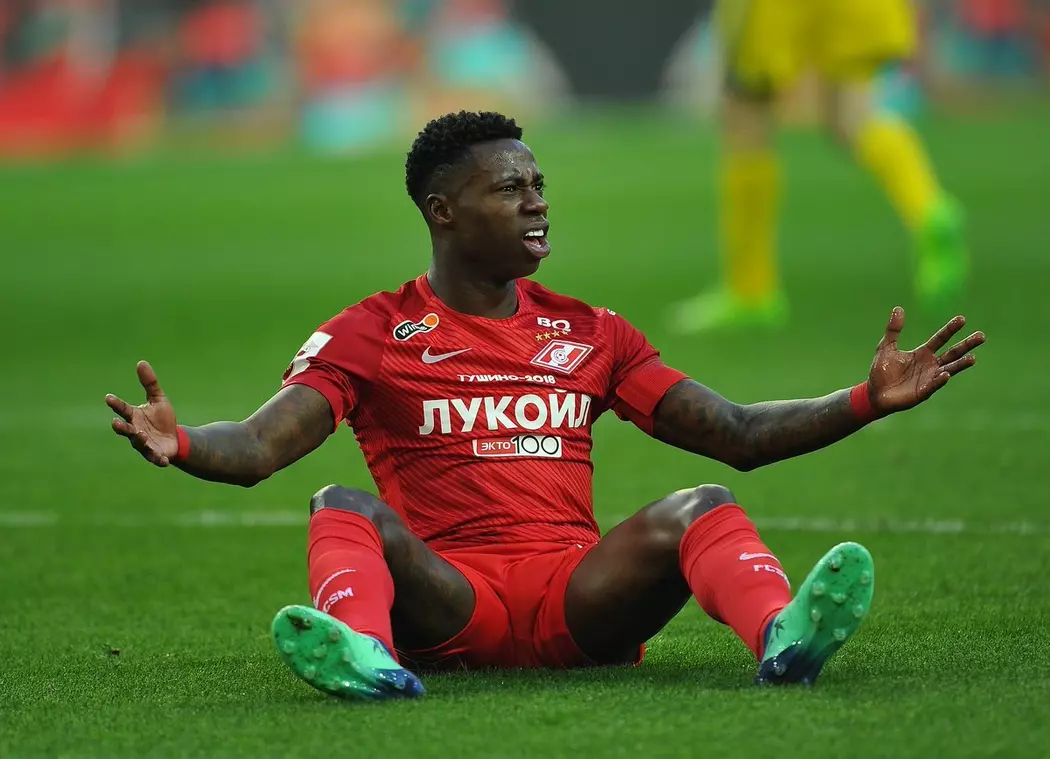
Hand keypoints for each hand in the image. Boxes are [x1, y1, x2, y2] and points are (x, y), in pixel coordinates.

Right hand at [106, 361, 178, 465]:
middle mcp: (135, 431)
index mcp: (134, 417)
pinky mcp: (156, 455)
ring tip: (141, 434)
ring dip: (138, 439)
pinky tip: (163, 460)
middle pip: (125, 429)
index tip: (108, 397)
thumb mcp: (158, 399)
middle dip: (120, 427)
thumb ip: (150, 383)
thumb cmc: (163, 419)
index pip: (123, 409)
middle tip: (115, 422)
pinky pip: (155, 458)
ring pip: (138, 443)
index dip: (116, 404)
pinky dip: (158, 459)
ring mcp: (144, 444)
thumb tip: (141, 362)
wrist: (175, 439)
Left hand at [867, 307, 984, 415]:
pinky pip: (933, 385)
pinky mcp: (922, 392)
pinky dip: (939, 380)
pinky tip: (945, 374)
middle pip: (952, 353)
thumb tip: (898, 308)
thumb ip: (893, 329)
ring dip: (960, 364)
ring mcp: (929, 379)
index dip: (950, 329)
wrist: (874, 392)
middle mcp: (930, 365)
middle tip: (981, 336)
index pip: (940, 339)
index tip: (962, 319)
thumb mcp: (886, 347)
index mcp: (923, 353)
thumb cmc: (882, 370)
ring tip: (973, 358)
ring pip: (949, 369)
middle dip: (966, 345)